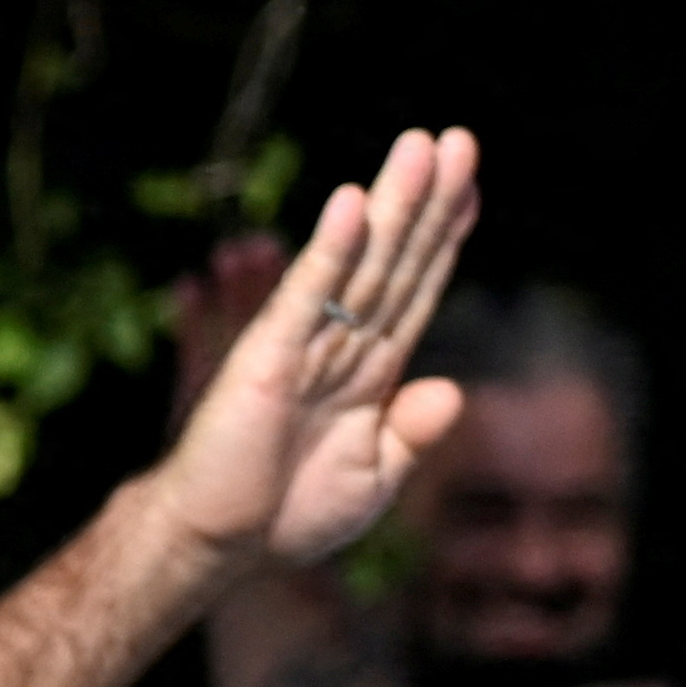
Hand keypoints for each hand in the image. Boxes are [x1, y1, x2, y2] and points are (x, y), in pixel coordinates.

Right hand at [141, 129, 482, 586]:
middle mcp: (341, 347)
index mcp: (371, 374)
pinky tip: (352, 204)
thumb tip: (454, 392)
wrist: (215, 547)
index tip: (470, 184)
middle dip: (428, 201)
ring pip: (361, 265)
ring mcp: (303, 346)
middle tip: (457, 138)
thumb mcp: (370, 480)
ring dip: (392, 205)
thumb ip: (411, 436)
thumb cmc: (285, 518)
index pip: (415, 290)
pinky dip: (331, 251)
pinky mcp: (266, 358)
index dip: (444, 237)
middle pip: (395, 261)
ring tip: (420, 145)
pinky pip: (308, 296)